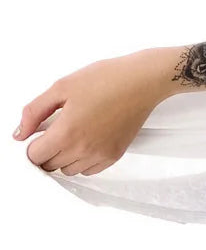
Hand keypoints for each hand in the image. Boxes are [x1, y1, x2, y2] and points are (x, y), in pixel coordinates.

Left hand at [12, 50, 165, 175]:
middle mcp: (83, 149)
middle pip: (50, 165)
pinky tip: (86, 140)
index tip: (36, 134)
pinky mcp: (114, 156)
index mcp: (66, 132)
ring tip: (71, 134)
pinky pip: (88, 170)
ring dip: (63, 157)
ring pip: (68, 170)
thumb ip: (34, 111)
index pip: (35, 156)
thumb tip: (19, 133)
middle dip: (46, 150)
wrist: (141, 81)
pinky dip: (82, 160)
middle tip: (53, 131)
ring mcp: (100, 155)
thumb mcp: (61, 87)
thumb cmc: (105, 79)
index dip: (31, 145)